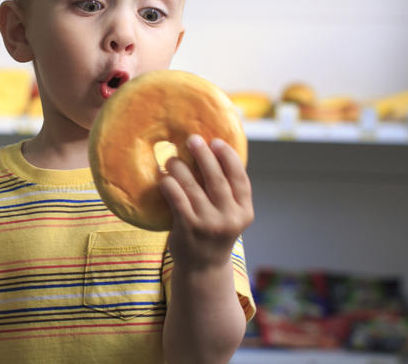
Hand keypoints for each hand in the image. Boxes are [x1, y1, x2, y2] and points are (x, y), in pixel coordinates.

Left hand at [159, 134, 253, 269]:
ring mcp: (209, 224)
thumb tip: (211, 153)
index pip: (240, 179)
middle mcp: (229, 218)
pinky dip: (169, 183)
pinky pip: (176, 197)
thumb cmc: (213, 233)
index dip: (229, 157)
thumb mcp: (229, 216)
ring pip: (192, 186)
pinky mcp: (188, 228)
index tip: (216, 142)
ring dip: (180, 167)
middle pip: (216, 179)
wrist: (202, 268)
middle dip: (204, 155)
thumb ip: (226, 193)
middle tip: (192, 139)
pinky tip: (163, 177)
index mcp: (244, 212)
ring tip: (172, 159)